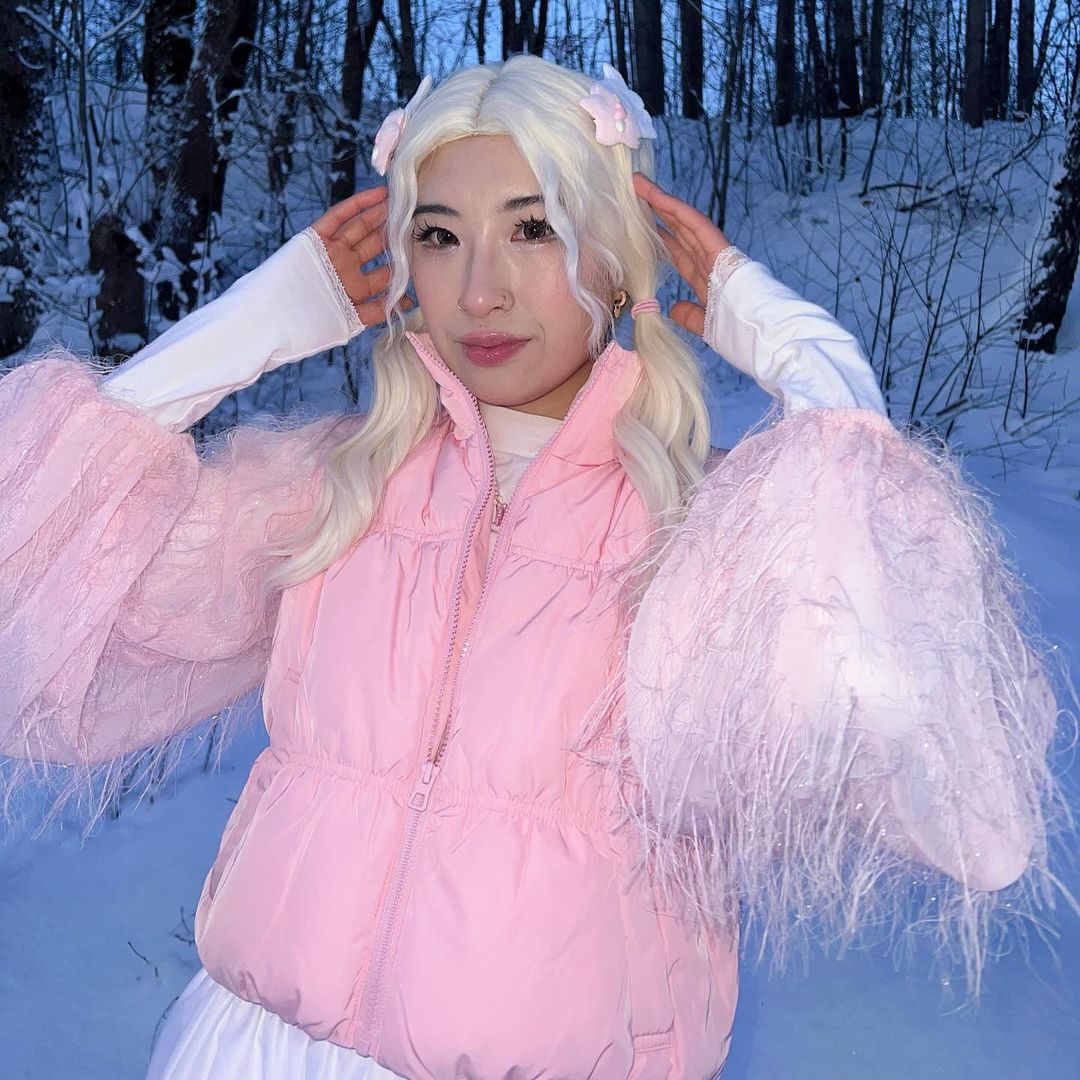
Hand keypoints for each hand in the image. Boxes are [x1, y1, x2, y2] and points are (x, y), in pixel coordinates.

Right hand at [310, 186, 412, 326]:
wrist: (270, 320)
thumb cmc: (306, 328)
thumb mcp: (349, 322)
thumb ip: (376, 312)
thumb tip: (406, 304)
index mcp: (352, 291)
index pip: (382, 276)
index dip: (402, 267)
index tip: (421, 255)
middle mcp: (343, 269)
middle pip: (373, 248)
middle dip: (394, 235)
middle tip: (415, 219)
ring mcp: (329, 252)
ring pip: (359, 229)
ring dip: (381, 215)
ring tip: (401, 202)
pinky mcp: (314, 238)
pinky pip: (338, 217)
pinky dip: (358, 205)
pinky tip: (378, 194)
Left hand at [632, 172, 732, 337]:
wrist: (761, 332)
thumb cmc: (738, 334)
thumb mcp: (705, 326)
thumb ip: (689, 315)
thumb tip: (673, 308)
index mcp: (707, 280)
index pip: (680, 254)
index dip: (663, 240)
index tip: (647, 228)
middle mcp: (709, 261)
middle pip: (678, 232)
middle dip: (658, 214)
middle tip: (636, 195)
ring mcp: (715, 251)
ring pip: (683, 221)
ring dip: (660, 202)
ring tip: (639, 184)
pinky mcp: (718, 246)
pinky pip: (694, 222)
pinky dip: (674, 208)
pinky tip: (655, 196)